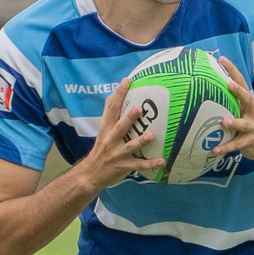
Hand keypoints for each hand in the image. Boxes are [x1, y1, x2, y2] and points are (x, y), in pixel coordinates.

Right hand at [76, 75, 166, 189]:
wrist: (90, 174)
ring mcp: (117, 154)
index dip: (119, 94)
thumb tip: (116, 94)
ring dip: (140, 141)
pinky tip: (162, 161)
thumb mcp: (103, 131)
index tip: (127, 80)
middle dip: (129, 118)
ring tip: (151, 135)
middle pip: (120, 127)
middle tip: (139, 108)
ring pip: (130, 146)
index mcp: (106, 129)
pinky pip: (139, 165)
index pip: (111, 108)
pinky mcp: (123, 166)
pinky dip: (150, 163)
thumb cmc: (101, 149)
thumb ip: (111, 116)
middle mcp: (110, 140)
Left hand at [214, 56, 253, 166]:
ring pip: (243, 123)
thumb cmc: (245, 126)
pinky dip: (225, 147)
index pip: (241, 82)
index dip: (233, 70)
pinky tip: (214, 150)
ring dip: (234, 122)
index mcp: (246, 103)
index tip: (222, 59)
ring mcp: (251, 127)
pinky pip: (236, 145)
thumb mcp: (239, 111)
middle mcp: (250, 112)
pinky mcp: (249, 142)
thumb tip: (203, 89)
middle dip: (239, 90)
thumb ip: (226, 102)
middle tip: (229, 84)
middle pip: (247, 98)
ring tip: (223, 121)